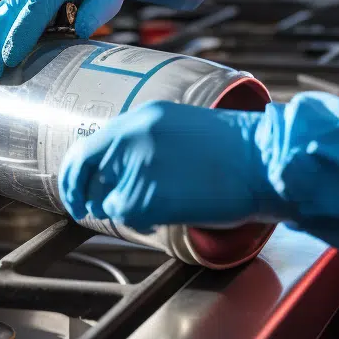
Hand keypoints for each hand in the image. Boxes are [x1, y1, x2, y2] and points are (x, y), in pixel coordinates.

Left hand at [58, 101, 278, 231]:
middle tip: (85, 209)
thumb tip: (115, 171)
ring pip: (107, 199)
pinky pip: (125, 216)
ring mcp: (137, 166)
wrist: (263, 161)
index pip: (88, 146)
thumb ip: (145, 143)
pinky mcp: (146, 196)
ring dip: (122, 208)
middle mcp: (133, 137)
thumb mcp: (181, 129)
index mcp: (143, 117)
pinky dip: (139, 222)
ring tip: (158, 204)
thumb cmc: (235, 150)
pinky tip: (165, 213)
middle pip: (86, 172)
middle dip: (84, 194)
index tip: (75, 190)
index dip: (75, 173)